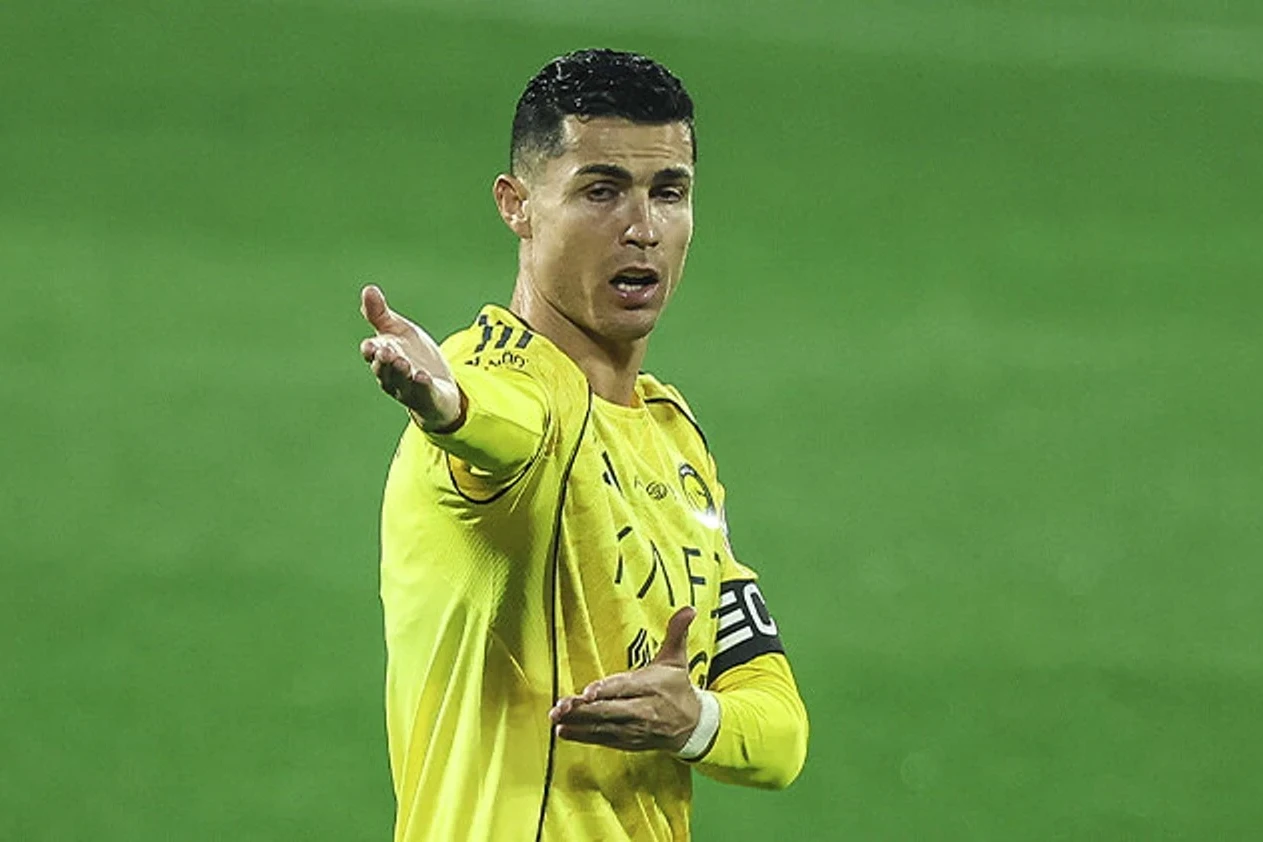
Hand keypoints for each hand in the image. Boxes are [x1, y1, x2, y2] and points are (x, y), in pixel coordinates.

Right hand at [359, 284, 463, 430]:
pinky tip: (423, 377)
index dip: (370, 350)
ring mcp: (408, 388)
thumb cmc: (412, 356)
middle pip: (383, 369)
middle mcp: (391, 375)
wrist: (438, 385)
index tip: (370, 344)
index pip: (371, 353)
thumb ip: (381, 314)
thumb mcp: (398, 332)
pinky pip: (423, 393)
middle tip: (386, 352)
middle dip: (384, 361)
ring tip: (403, 362)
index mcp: (381, 357)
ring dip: (400, 373)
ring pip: (400, 382)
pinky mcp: (427, 397)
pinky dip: (422, 386)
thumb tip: (368, 288)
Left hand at [550, 607, 700, 752]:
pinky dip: (584, 737)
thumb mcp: (677, 659)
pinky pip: (604, 740)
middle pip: (609, 710)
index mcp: (651, 686)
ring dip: (578, 724)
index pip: (625, 687)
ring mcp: (634, 728)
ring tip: (556, 719)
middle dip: (584, 710)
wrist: (692, 726)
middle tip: (560, 707)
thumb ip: (677, 633)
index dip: (606, 690)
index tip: (587, 691)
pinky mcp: (628, 742)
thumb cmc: (678, 688)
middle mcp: (642, 709)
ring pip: (603, 727)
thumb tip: (689, 609)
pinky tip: (564, 732)